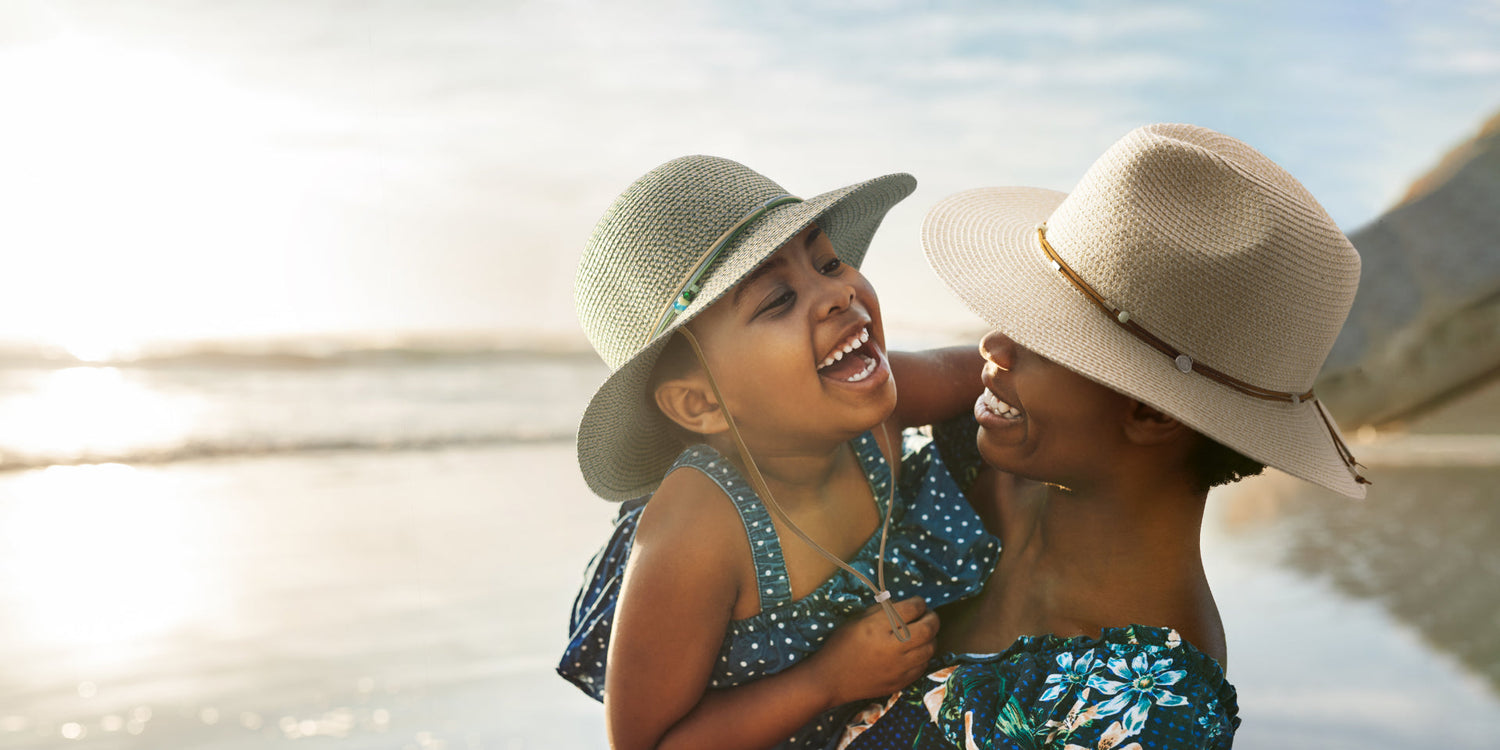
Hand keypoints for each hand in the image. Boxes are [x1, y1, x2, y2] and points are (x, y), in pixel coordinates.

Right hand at [807, 596, 938, 706]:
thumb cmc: (841, 645)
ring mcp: (898, 668)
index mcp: (878, 627)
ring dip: (930, 638)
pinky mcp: (901, 682)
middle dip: (932, 618)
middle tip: (928, 615)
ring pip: (930, 649)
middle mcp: (892, 647)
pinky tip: (915, 651)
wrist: (831, 679)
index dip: (919, 603)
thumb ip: (882, 610)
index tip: (918, 603)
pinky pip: (923, 666)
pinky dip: (923, 656)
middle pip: (928, 629)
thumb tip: (904, 604)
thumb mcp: (857, 620)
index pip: (912, 609)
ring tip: (922, 634)